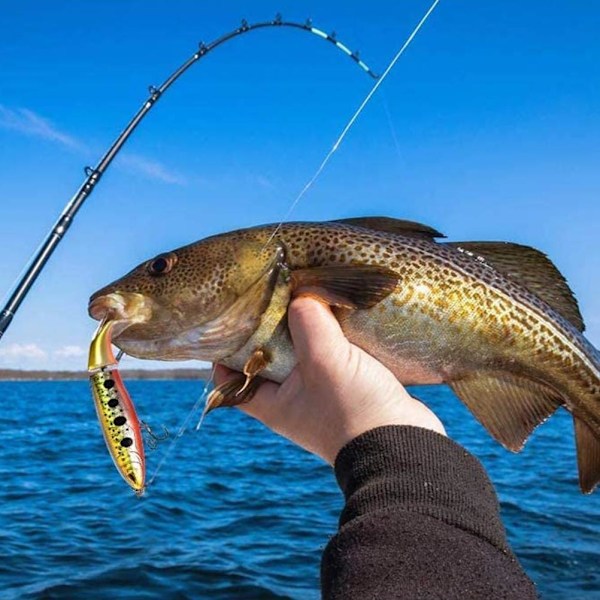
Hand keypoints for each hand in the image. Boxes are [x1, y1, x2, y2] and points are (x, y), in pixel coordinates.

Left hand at [214, 296, 445, 463]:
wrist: (406, 447)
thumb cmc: (355, 410)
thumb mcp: (325, 361)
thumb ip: (308, 323)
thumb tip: (301, 295)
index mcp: (274, 403)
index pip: (232, 378)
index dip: (227, 350)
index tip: (231, 318)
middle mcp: (293, 400)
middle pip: (271, 357)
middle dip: (273, 327)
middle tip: (276, 294)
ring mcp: (322, 394)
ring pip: (305, 353)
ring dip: (308, 328)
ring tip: (308, 294)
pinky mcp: (348, 388)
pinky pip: (334, 356)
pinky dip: (334, 336)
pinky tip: (341, 312)